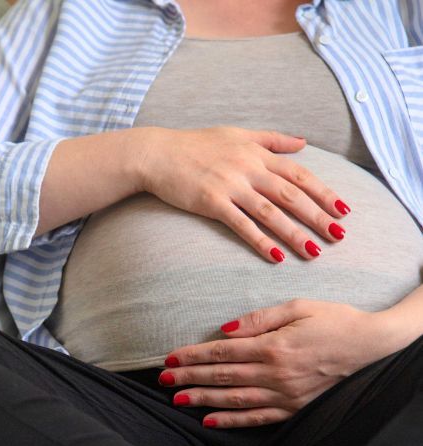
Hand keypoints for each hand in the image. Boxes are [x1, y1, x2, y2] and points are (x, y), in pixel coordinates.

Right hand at [138, 126, 350, 262]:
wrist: (157, 153)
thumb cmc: (194, 144)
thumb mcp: (237, 134)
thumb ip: (271, 139)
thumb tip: (302, 143)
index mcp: (257, 153)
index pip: (299, 173)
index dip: (323, 191)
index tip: (343, 209)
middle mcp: (248, 168)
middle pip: (291, 194)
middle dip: (317, 216)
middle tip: (338, 235)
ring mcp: (230, 185)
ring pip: (271, 212)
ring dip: (294, 233)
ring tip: (314, 252)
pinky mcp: (211, 202)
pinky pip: (241, 225)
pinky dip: (260, 241)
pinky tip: (275, 256)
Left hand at [158, 299, 398, 427]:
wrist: (374, 347)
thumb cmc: (335, 320)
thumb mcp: (298, 308)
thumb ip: (259, 320)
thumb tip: (225, 330)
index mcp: (273, 346)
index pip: (222, 353)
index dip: (193, 356)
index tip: (170, 357)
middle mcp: (276, 374)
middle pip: (222, 377)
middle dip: (188, 378)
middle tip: (162, 379)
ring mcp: (285, 395)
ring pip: (233, 399)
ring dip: (202, 400)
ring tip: (176, 399)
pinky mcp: (294, 409)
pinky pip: (257, 418)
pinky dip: (231, 421)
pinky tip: (209, 421)